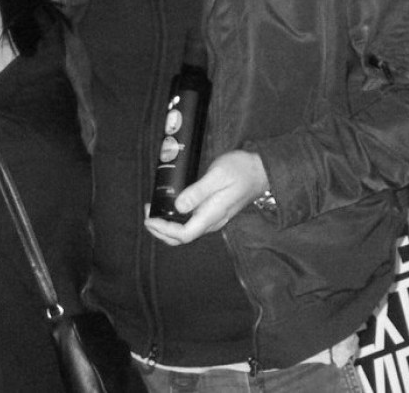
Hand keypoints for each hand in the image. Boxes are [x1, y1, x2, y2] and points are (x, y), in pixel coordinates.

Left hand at [144, 150, 268, 245]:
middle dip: (161, 232)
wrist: (262, 170)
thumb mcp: (218, 175)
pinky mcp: (215, 212)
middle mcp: (213, 221)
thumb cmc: (241, 169)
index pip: (184, 234)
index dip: (164, 230)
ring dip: (167, 228)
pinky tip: (170, 209)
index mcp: (213, 214)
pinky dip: (176, 221)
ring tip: (154, 213)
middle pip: (183, 238)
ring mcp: (215, 218)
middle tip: (146, 215)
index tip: (149, 217)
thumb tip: (178, 206)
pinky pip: (192, 224)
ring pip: (187, 233)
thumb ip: (198, 191)